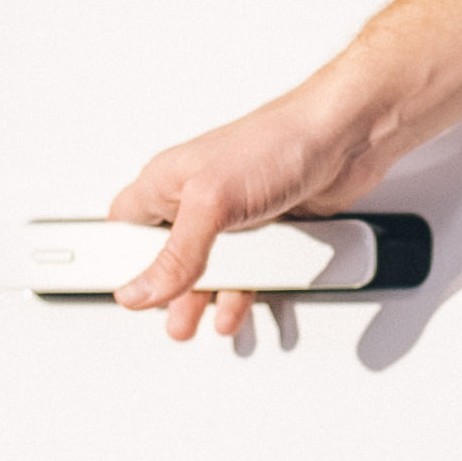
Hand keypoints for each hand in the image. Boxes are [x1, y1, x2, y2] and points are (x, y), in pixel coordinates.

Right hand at [105, 81, 390, 343]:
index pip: (122, 226)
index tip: (120, 293)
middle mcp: (196, 197)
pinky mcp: (268, 228)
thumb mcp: (211, 204)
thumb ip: (176, 255)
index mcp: (166, 180)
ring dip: (204, 298)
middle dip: (165, 291)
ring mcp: (233, 215)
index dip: (116, 260)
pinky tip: (238, 308)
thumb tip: (141, 290)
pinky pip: (249, 270)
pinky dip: (244, 292)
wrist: (346, 137)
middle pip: (166, 255)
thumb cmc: (276, 142)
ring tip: (195, 323)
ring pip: (209, 267)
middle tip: (164, 317)